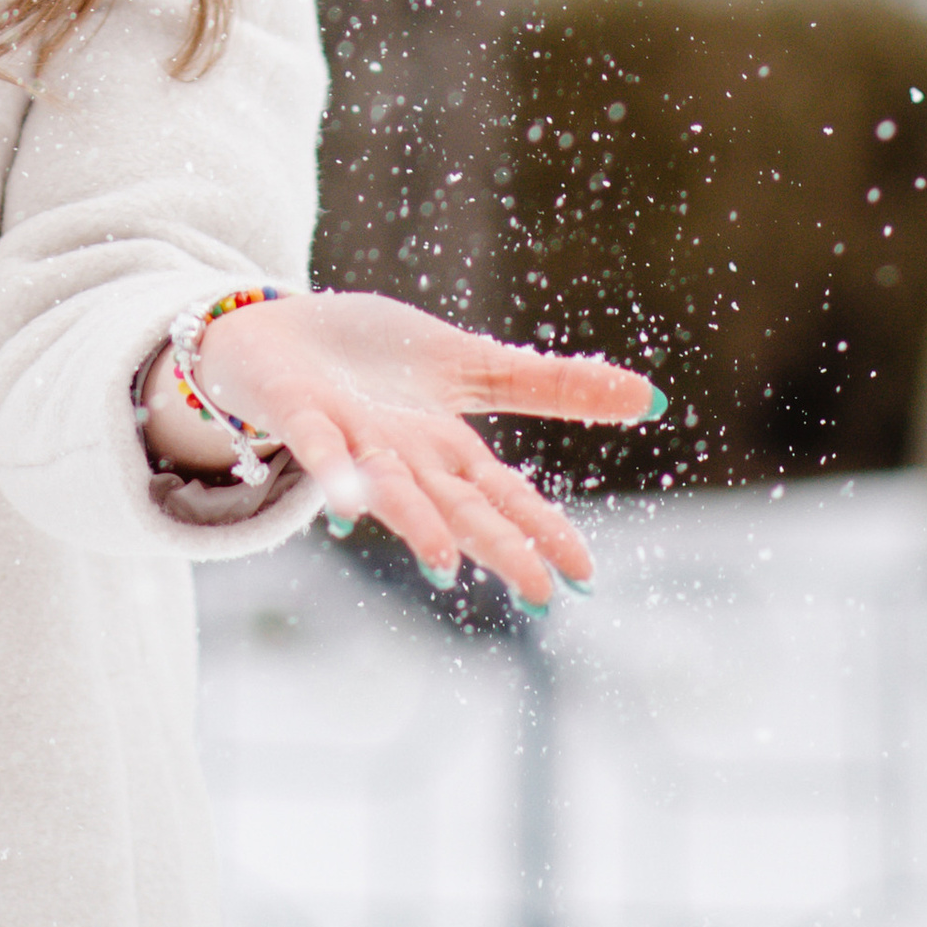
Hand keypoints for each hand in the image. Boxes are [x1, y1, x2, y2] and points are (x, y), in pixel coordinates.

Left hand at [161, 289, 657, 608]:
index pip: (502, 493)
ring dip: (414, 520)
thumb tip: (652, 397)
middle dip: (494, 544)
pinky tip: (344, 499)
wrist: (274, 333)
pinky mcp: (298, 410)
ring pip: (388, 484)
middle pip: (454, 502)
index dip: (541, 528)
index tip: (585, 575)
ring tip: (445, 562)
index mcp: (442, 448)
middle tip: (539, 593)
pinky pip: (315, 442)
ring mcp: (347, 436)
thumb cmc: (368, 361)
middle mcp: (400, 454)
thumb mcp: (468, 365)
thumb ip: (549, 386)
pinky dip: (331, 469)